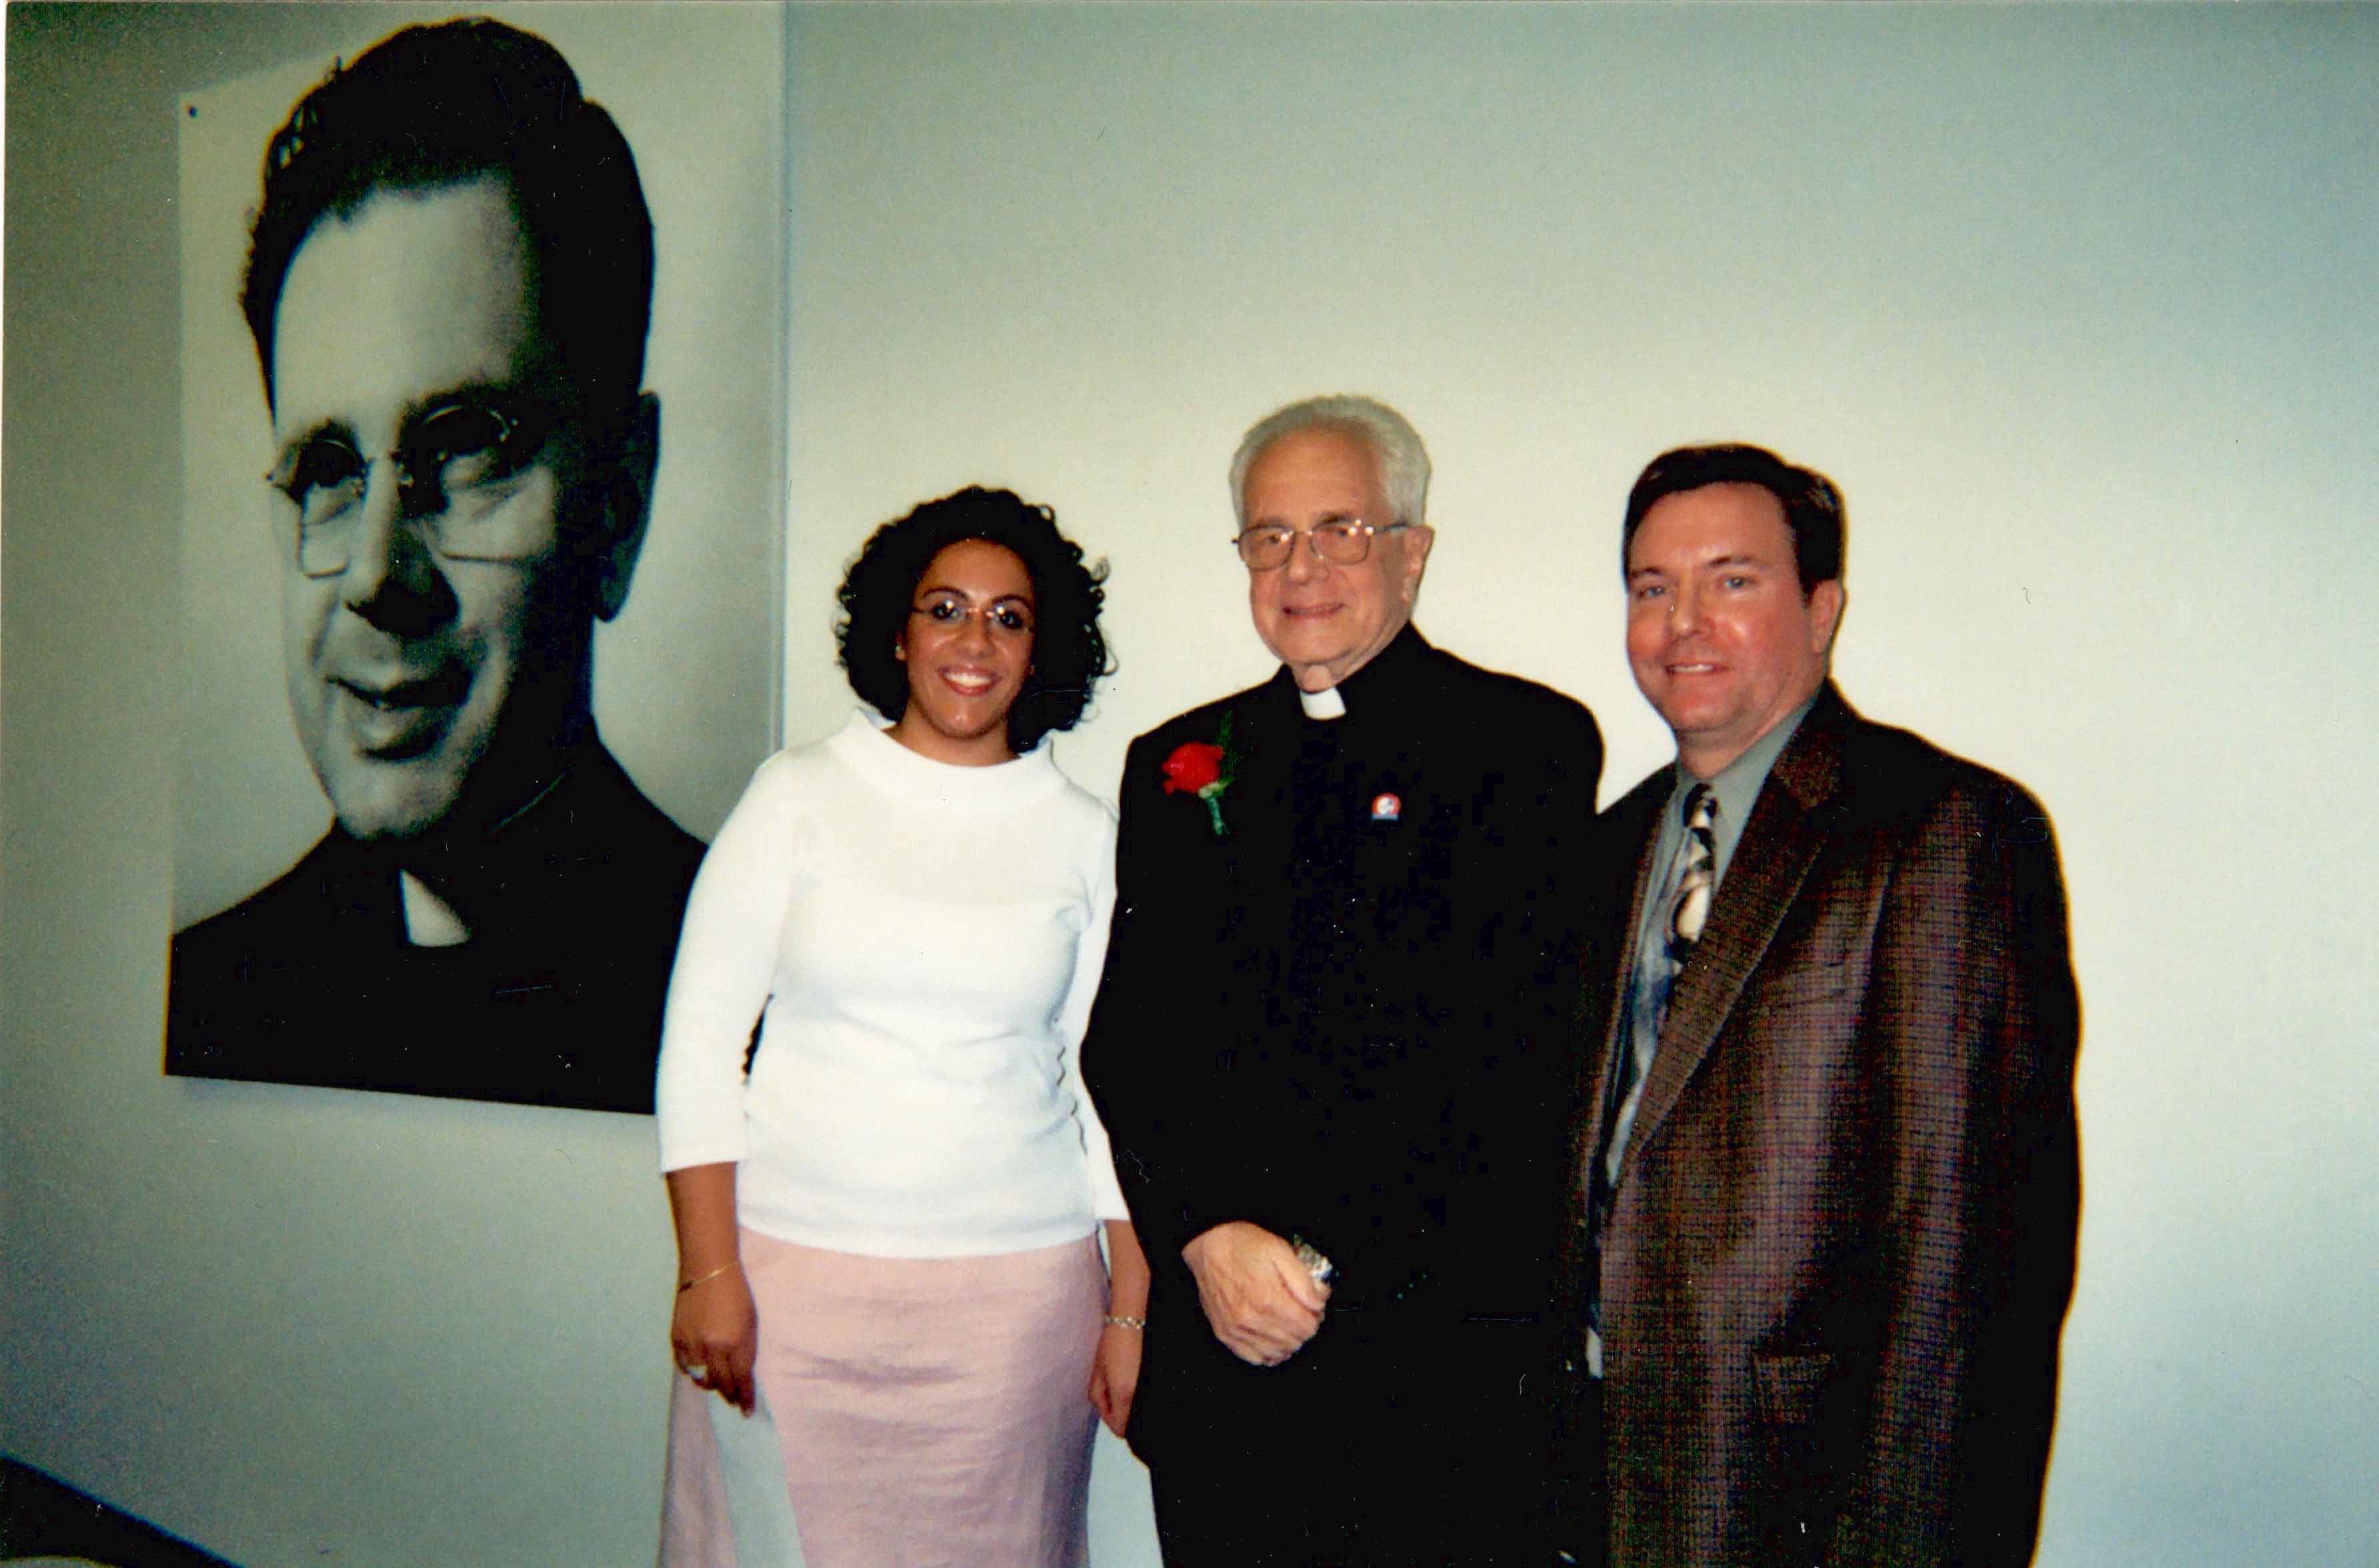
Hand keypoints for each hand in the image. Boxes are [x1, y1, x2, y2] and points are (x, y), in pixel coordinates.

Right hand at [670, 1264, 757, 1413]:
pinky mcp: (677, 1338)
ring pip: (700, 1378)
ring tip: (717, 1385)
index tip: (746, 1411)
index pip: (741, 1379)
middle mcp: (713, 1347)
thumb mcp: (751, 1322)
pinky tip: (699, 1370)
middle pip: (720, 1383)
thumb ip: (746, 1350)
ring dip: (710, 1385)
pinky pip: (684, 1366)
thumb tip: (742, 1375)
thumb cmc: (737, 1294)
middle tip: (733, 1401)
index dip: (745, 1397)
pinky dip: (692, 1371)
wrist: (708, 1270)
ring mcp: (692, 1344)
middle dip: (729, 1395)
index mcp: (736, 1342)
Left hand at [1088, 1320, 1142, 1436]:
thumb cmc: (1112, 1343)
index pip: (1120, 1428)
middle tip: (1112, 1398)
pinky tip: (1132, 1383)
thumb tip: (1107, 1412)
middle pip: (1132, 1424)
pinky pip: (1147, 1399)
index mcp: (1124, 1395)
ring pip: (1140, 1412)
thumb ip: (1099, 1398)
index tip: (1105, 1406)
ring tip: (1121, 1388)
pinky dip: (1138, 1398)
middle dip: (1120, 1417)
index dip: (1109, 1422)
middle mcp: (1140, 1395)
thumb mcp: (1098, 1372)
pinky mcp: (1156, 1381)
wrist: (1132, 1321)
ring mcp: (1151, 1388)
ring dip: (1130, 1408)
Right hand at [1181, 1222, 1328, 1366]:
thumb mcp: (1281, 1252)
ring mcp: (1236, 1329)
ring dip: (1288, 1342)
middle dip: (1303, 1329)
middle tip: (1301, 1313)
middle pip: (1294, 1342)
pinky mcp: (1225, 1334)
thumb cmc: (1243, 1246)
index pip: (1307, 1327)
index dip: (1316, 1317)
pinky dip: (1268, 1353)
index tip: (1313, 1308)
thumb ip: (1304, 1281)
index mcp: (1268, 1298)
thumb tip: (1320, 1302)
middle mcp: (1251, 1318)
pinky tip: (1272, 1339)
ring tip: (1286, 1324)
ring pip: (1277, 1353)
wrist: (1209, 1246)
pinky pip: (1254, 1358)